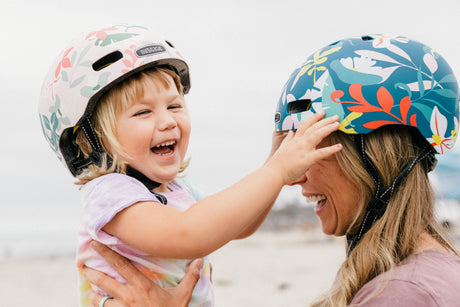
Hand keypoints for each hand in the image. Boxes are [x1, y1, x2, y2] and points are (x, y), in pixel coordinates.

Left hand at [81, 241, 200, 306]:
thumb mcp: (182, 296)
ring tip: (90, 288)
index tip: (96, 243)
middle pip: (104, 281)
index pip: (121, 265)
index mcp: (142, 286)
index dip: (107, 253)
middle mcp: (128, 297)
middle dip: (91, 271)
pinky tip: (98, 303)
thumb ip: (190, 278)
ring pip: (99, 300)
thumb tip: (201, 261)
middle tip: (81, 264)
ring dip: (93, 293)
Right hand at [265, 111, 340, 184]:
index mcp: (294, 140)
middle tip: (335, 116)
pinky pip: (321, 153)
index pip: (305, 125)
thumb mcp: (282, 148)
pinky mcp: (307, 159)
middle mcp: (300, 142)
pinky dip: (331, 149)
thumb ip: (288, 139)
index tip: (321, 113)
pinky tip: (339, 146)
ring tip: (337, 124)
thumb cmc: (277, 163)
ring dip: (328, 128)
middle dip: (325, 120)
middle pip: (314, 127)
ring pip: (317, 135)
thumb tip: (291, 132)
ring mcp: (304, 150)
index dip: (314, 118)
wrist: (274, 173)